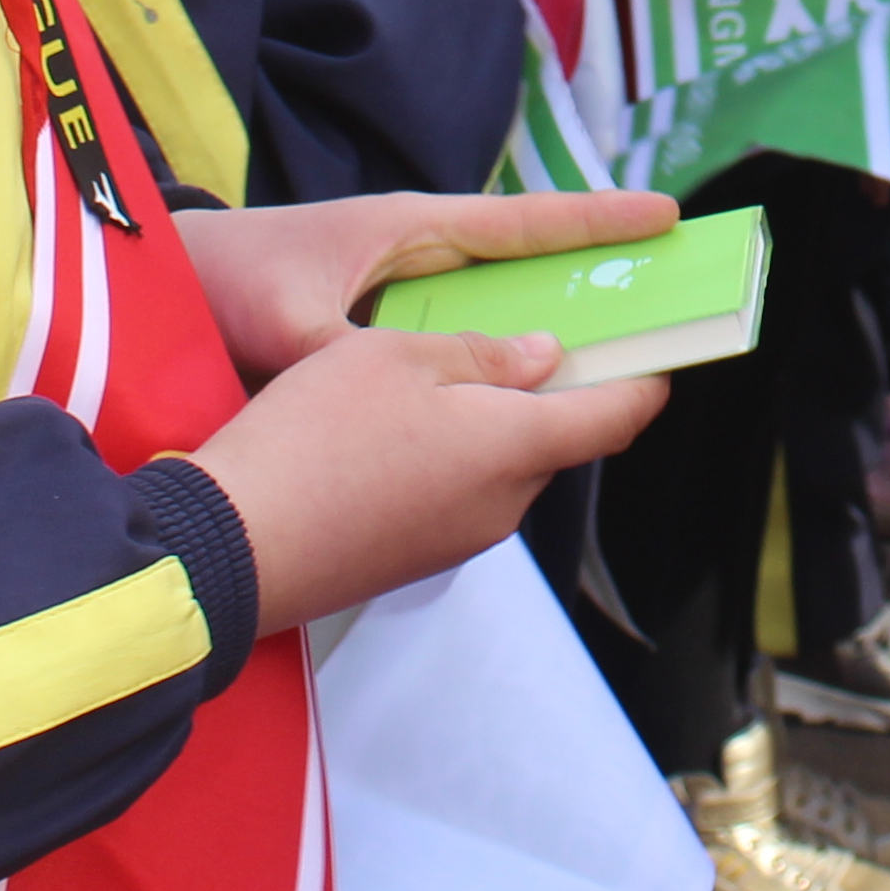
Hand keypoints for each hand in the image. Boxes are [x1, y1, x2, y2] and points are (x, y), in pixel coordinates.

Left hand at [175, 186, 680, 380]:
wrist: (157, 288)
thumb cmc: (221, 279)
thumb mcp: (289, 318)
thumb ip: (361, 355)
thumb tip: (441, 392)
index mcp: (410, 230)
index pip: (524, 224)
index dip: (597, 223)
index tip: (667, 218)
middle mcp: (415, 260)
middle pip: (525, 273)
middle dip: (593, 287)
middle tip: (667, 307)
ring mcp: (398, 298)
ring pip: (492, 320)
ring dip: (541, 341)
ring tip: (608, 376)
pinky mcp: (377, 335)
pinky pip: (453, 353)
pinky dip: (488, 375)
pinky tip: (512, 416)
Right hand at [191, 323, 671, 629]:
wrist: (231, 548)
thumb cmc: (315, 438)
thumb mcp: (395, 357)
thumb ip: (481, 355)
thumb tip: (544, 359)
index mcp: (516, 446)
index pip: (618, 416)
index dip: (646, 376)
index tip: (658, 346)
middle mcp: (503, 504)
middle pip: (558, 439)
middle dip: (554, 391)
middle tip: (526, 331)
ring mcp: (458, 540)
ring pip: (503, 466)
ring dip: (492, 423)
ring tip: (440, 370)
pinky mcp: (412, 559)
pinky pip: (456, 495)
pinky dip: (450, 456)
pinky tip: (394, 426)